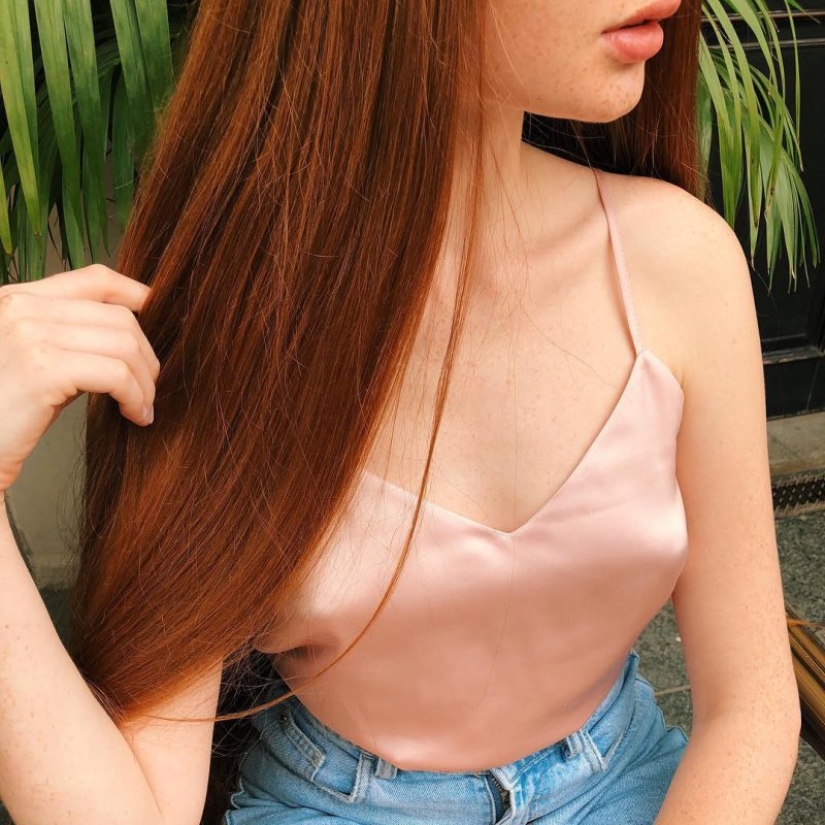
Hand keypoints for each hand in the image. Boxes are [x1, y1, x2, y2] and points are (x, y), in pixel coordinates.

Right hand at [0, 264, 159, 493]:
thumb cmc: (2, 412)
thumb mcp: (37, 361)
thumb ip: (72, 338)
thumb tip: (131, 336)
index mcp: (17, 298)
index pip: (96, 279)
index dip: (138, 295)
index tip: (159, 323)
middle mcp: (21, 307)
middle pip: (119, 317)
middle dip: (146, 355)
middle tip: (149, 388)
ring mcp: (30, 335)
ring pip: (124, 345)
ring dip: (144, 381)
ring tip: (142, 406)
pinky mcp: (42, 369)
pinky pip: (115, 375)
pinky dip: (135, 396)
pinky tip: (134, 415)